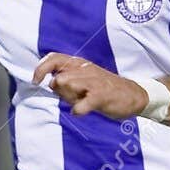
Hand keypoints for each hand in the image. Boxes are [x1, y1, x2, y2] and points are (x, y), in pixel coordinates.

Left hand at [34, 53, 148, 119]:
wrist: (134, 95)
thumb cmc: (106, 89)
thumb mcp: (85, 80)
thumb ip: (67, 80)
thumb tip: (50, 84)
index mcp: (80, 64)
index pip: (54, 58)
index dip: (40, 69)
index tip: (35, 81)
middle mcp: (85, 69)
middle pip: (58, 77)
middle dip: (60, 92)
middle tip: (73, 97)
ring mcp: (93, 82)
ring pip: (67, 85)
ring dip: (69, 98)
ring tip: (80, 102)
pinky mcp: (101, 95)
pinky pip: (82, 103)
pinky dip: (78, 109)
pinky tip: (80, 111)